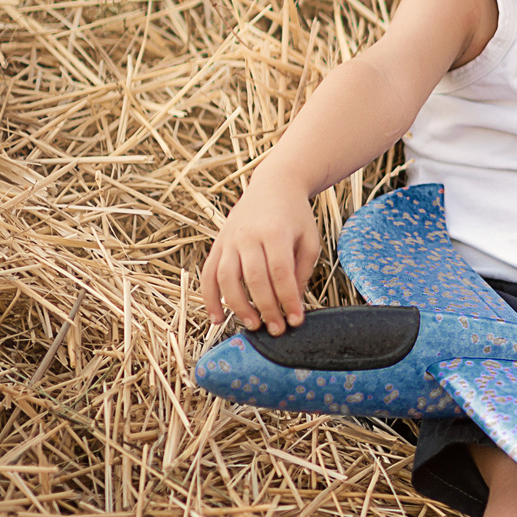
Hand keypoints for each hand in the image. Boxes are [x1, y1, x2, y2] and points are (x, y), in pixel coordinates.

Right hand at [199, 173, 320, 334]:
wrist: (274, 186)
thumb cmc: (296, 217)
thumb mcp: (309, 240)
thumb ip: (301, 272)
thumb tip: (291, 305)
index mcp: (275, 232)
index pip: (280, 272)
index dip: (287, 299)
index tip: (295, 320)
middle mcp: (248, 236)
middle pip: (253, 278)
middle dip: (265, 308)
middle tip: (276, 330)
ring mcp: (229, 240)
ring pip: (226, 278)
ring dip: (237, 306)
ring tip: (252, 325)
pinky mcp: (217, 245)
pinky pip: (208, 274)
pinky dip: (209, 298)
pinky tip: (217, 318)